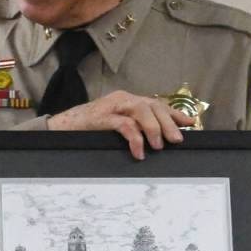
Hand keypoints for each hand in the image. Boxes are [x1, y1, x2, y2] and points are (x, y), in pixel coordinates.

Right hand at [47, 90, 194, 159]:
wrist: (61, 127)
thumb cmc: (89, 129)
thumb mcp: (115, 125)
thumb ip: (133, 126)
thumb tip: (158, 140)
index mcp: (127, 100)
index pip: (156, 104)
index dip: (174, 113)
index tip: (190, 123)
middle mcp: (123, 99)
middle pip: (153, 106)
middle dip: (168, 123)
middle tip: (177, 140)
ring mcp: (112, 106)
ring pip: (142, 111)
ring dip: (154, 129)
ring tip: (159, 146)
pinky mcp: (102, 117)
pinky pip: (125, 125)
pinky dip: (135, 139)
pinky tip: (139, 152)